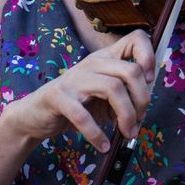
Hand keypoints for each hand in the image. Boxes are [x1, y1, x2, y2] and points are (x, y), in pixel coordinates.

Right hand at [2, 28, 155, 151]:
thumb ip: (125, 95)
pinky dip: (97, 134)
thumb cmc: (75, 105)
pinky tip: (103, 145)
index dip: (149, 57)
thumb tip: (147, 105)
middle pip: (130, 71)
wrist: (35, 116)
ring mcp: (74, 79)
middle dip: (142, 100)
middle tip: (139, 121)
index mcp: (105, 59)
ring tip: (126, 134)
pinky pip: (83, 116)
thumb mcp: (104, 97)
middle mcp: (92, 63)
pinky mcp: (58, 97)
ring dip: (126, 117)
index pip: (136, 39)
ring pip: (113, 89)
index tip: (150, 81)